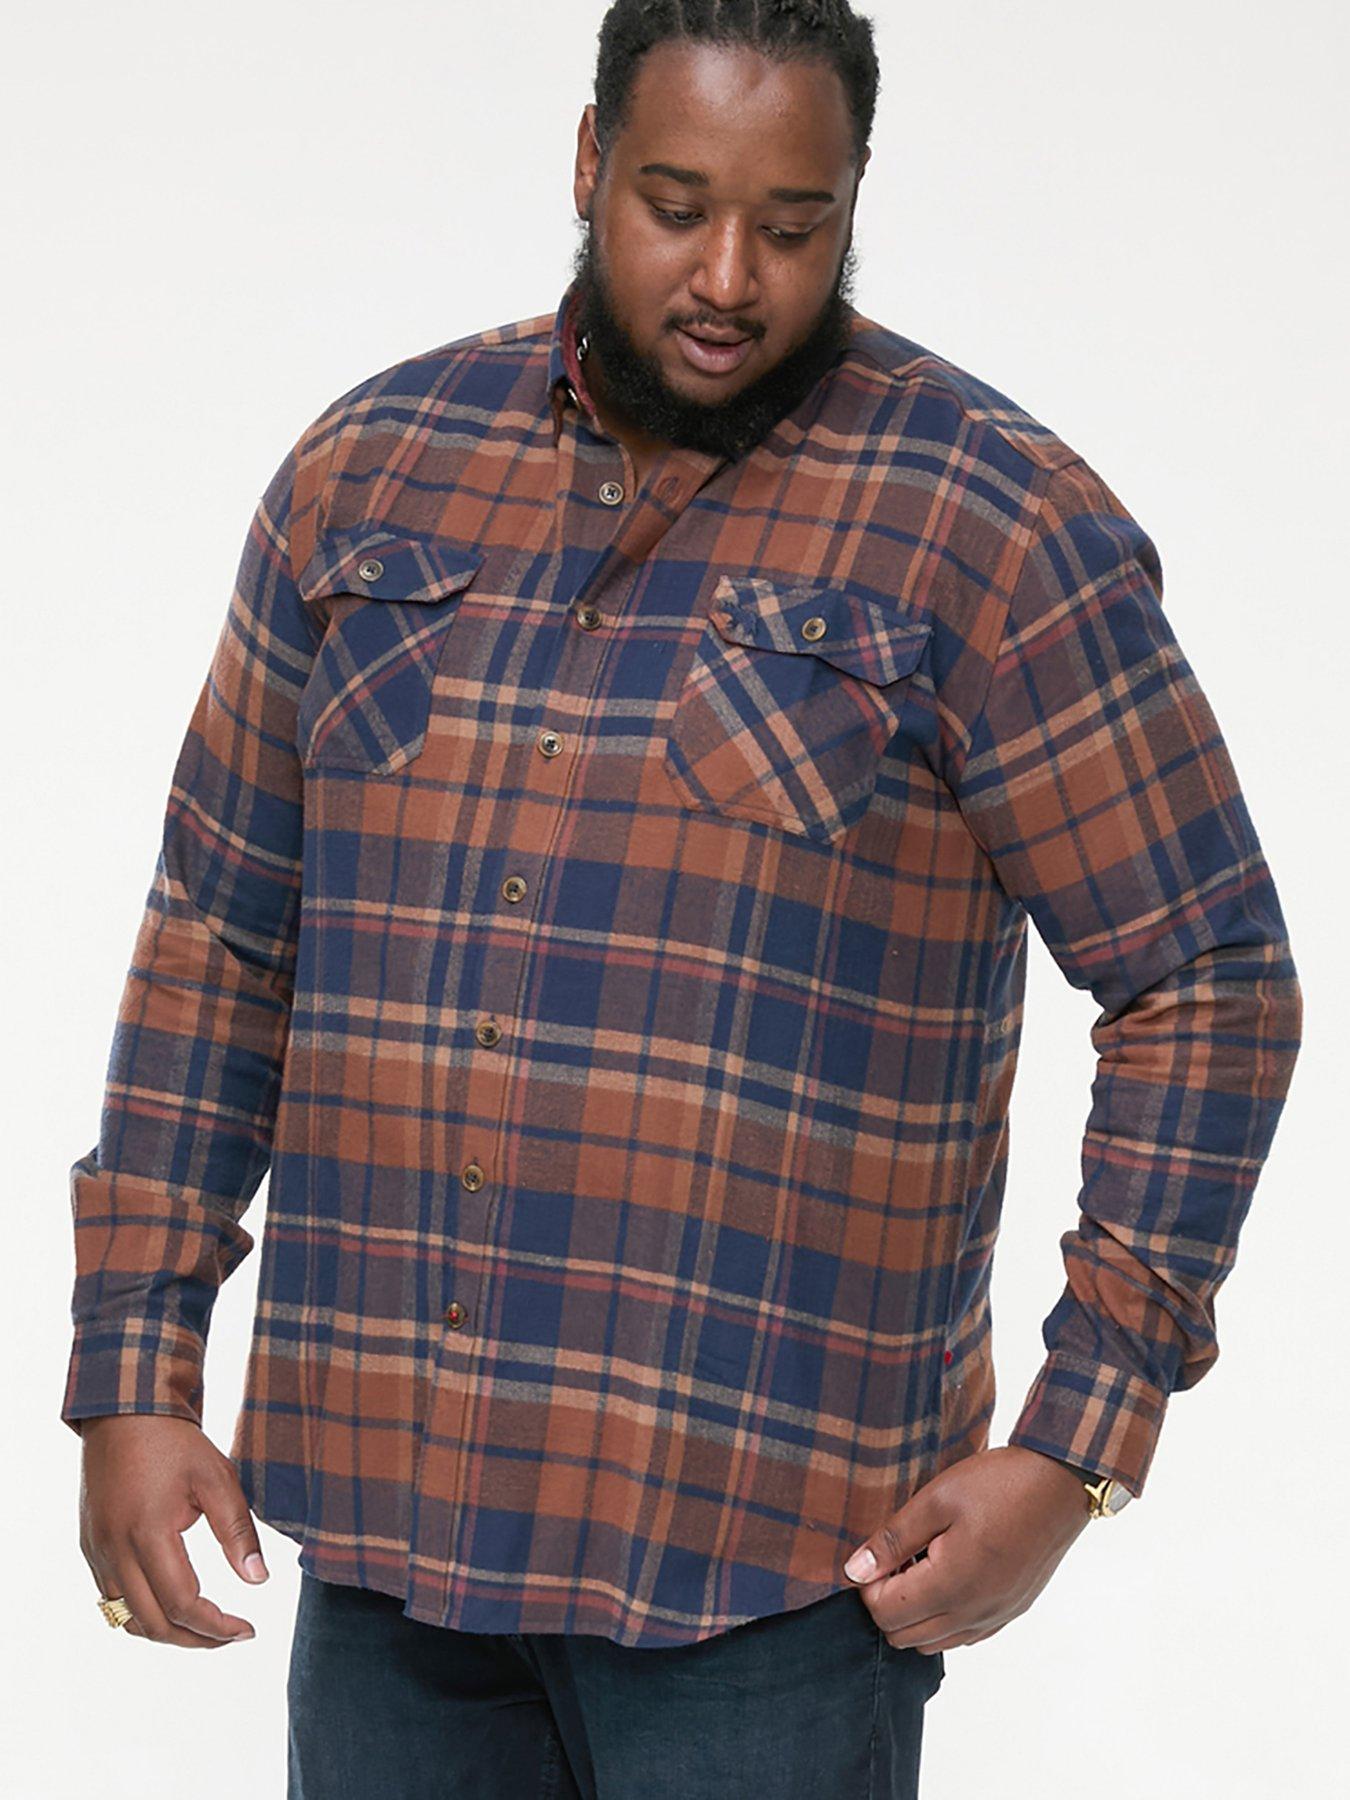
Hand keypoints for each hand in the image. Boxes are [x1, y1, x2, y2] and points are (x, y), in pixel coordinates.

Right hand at [77, 1414, 268, 1646]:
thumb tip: (258, 1580)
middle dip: (195, 1639)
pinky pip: (111, 1598)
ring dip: (166, 1632)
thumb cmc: (176, 1442)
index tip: (247, 1629)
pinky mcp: (90, 1546)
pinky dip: (142, 1613)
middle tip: (231, 1636)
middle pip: (152, 1623)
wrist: (125, 1411)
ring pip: (127, 1619)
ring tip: (205, 1627)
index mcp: (148, 1532)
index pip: (182, 1603)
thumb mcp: (217, 1478)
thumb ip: (238, 1531)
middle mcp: (114, 1549)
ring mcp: (97, 1550)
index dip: (216, 1626)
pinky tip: (171, 1604)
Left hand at [841, 1446, 1091, 1653]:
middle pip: (904, 1638)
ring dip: (915, 1614)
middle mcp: (974, 1613)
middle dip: (887, 1604)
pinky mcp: (1011, 1611)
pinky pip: (965, 1636)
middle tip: (895, 1559)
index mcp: (951, 1586)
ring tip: (921, 1565)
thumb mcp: (935, 1500)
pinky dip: (944, 1619)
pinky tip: (948, 1576)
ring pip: (934, 1643)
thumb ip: (893, 1540)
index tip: (875, 1555)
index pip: (885, 1615)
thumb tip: (854, 1570)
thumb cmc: (998, 1484)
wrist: (1059, 1484)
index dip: (868, 1587)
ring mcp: (996, 1617)